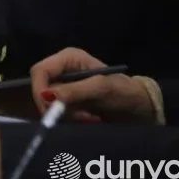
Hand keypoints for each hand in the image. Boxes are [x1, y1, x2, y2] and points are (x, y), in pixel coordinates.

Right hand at [28, 47, 155, 122]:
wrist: (139, 107)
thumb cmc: (122, 91)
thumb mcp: (99, 89)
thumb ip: (73, 91)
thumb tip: (45, 95)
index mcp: (68, 58)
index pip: (40, 70)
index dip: (39, 89)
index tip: (49, 110)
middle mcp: (63, 69)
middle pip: (42, 87)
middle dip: (55, 106)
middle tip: (74, 118)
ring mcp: (66, 85)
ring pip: (50, 103)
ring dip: (67, 115)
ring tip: (88, 119)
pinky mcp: (71, 100)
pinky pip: (61, 111)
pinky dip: (72, 119)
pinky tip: (88, 120)